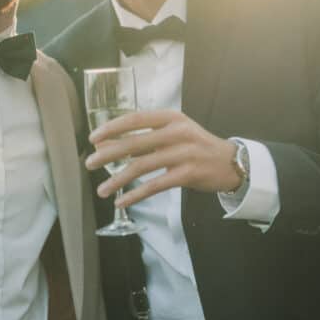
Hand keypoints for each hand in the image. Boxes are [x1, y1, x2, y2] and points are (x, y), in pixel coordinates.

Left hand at [86, 109, 242, 209]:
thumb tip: (106, 146)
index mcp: (171, 117)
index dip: (112, 128)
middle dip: (108, 155)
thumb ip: (143, 139)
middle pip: (134, 143)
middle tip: (89, 163)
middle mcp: (177, 132)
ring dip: (118, 179)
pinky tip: (122, 202)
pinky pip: (155, 185)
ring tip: (102, 190)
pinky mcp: (187, 174)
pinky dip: (135, 195)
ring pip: (142, 166)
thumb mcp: (172, 134)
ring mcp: (183, 153)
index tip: (93, 138)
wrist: (229, 162)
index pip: (135, 119)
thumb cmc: (195, 146)